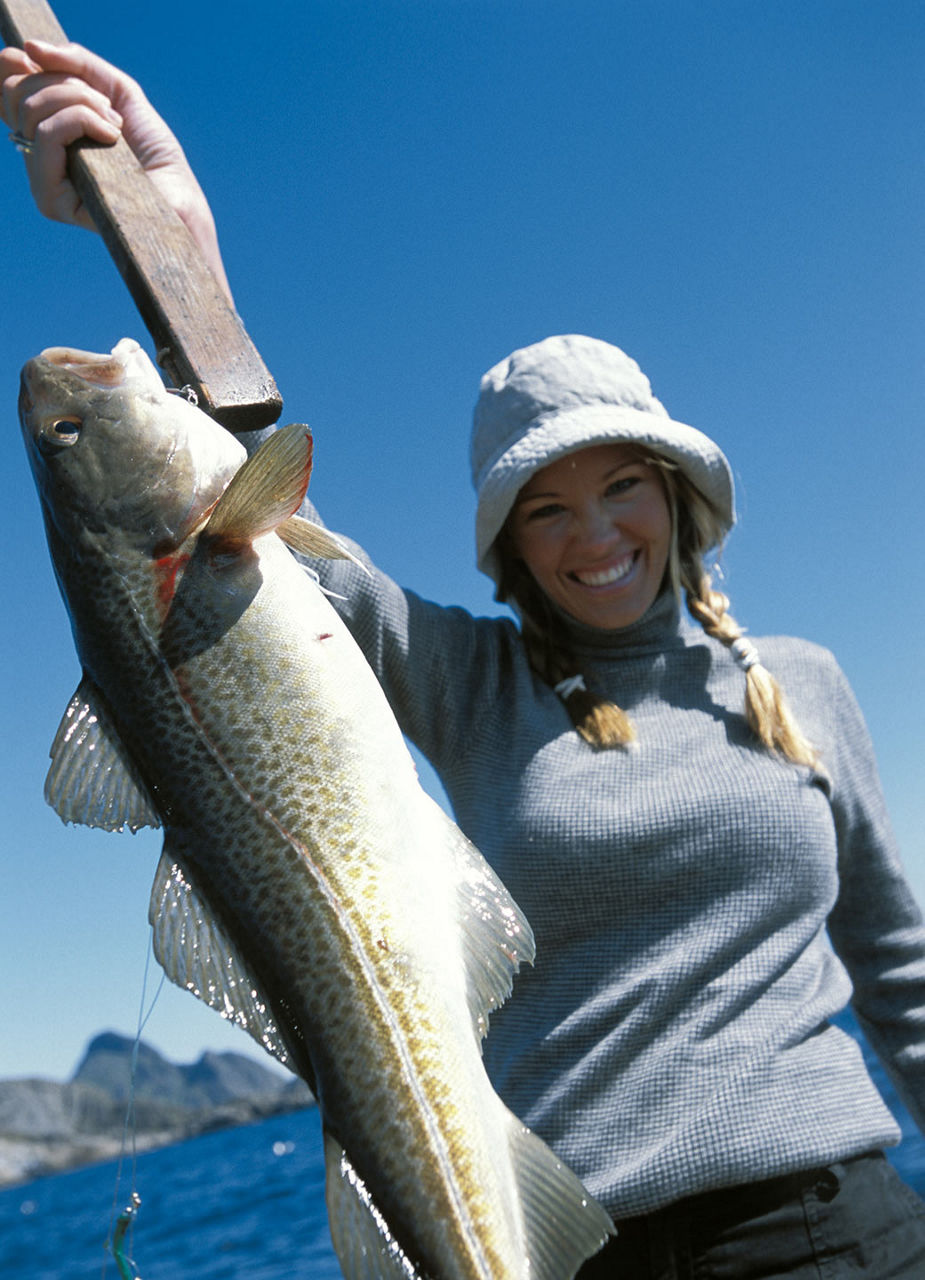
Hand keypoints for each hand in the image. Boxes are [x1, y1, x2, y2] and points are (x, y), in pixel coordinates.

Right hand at [0, 40, 231, 300]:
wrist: (180, 204)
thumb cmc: (156, 157)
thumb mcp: (119, 94)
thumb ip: (78, 65)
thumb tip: (29, 47)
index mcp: (47, 138)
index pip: (7, 94)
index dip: (10, 66)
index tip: (31, 55)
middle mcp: (37, 161)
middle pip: (19, 94)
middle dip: (68, 83)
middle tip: (109, 110)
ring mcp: (41, 183)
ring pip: (33, 110)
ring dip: (82, 101)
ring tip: (116, 127)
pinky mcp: (51, 200)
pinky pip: (47, 133)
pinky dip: (82, 119)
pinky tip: (112, 137)